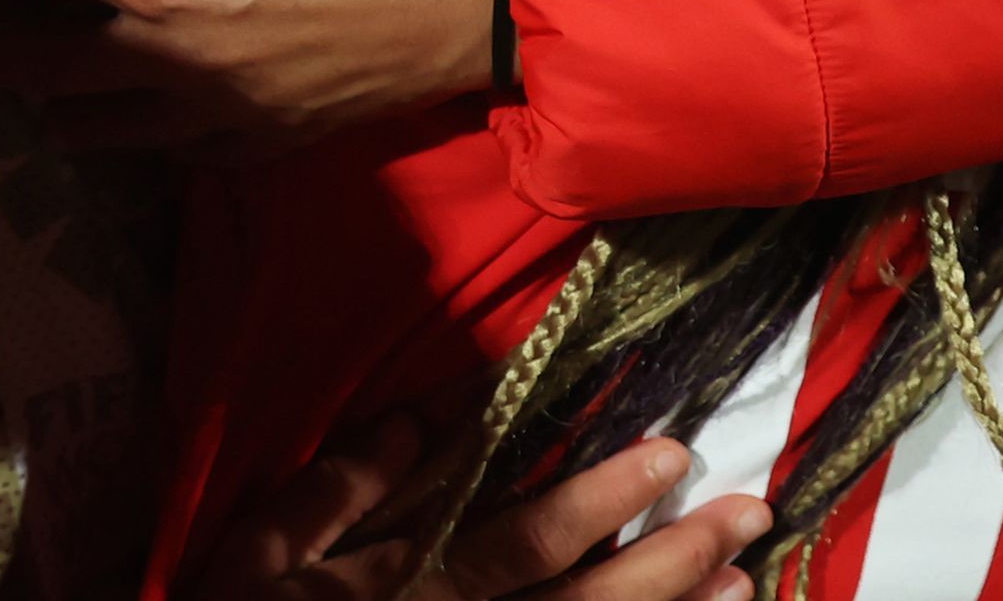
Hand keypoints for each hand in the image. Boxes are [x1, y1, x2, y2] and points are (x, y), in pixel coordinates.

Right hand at [192, 420, 772, 600]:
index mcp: (411, 591)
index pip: (523, 540)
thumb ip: (331, 493)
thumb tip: (419, 419)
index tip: (669, 453)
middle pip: (583, 600)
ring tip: (743, 580)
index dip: (600, 497)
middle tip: (748, 511)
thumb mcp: (255, 558)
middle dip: (671, 557)